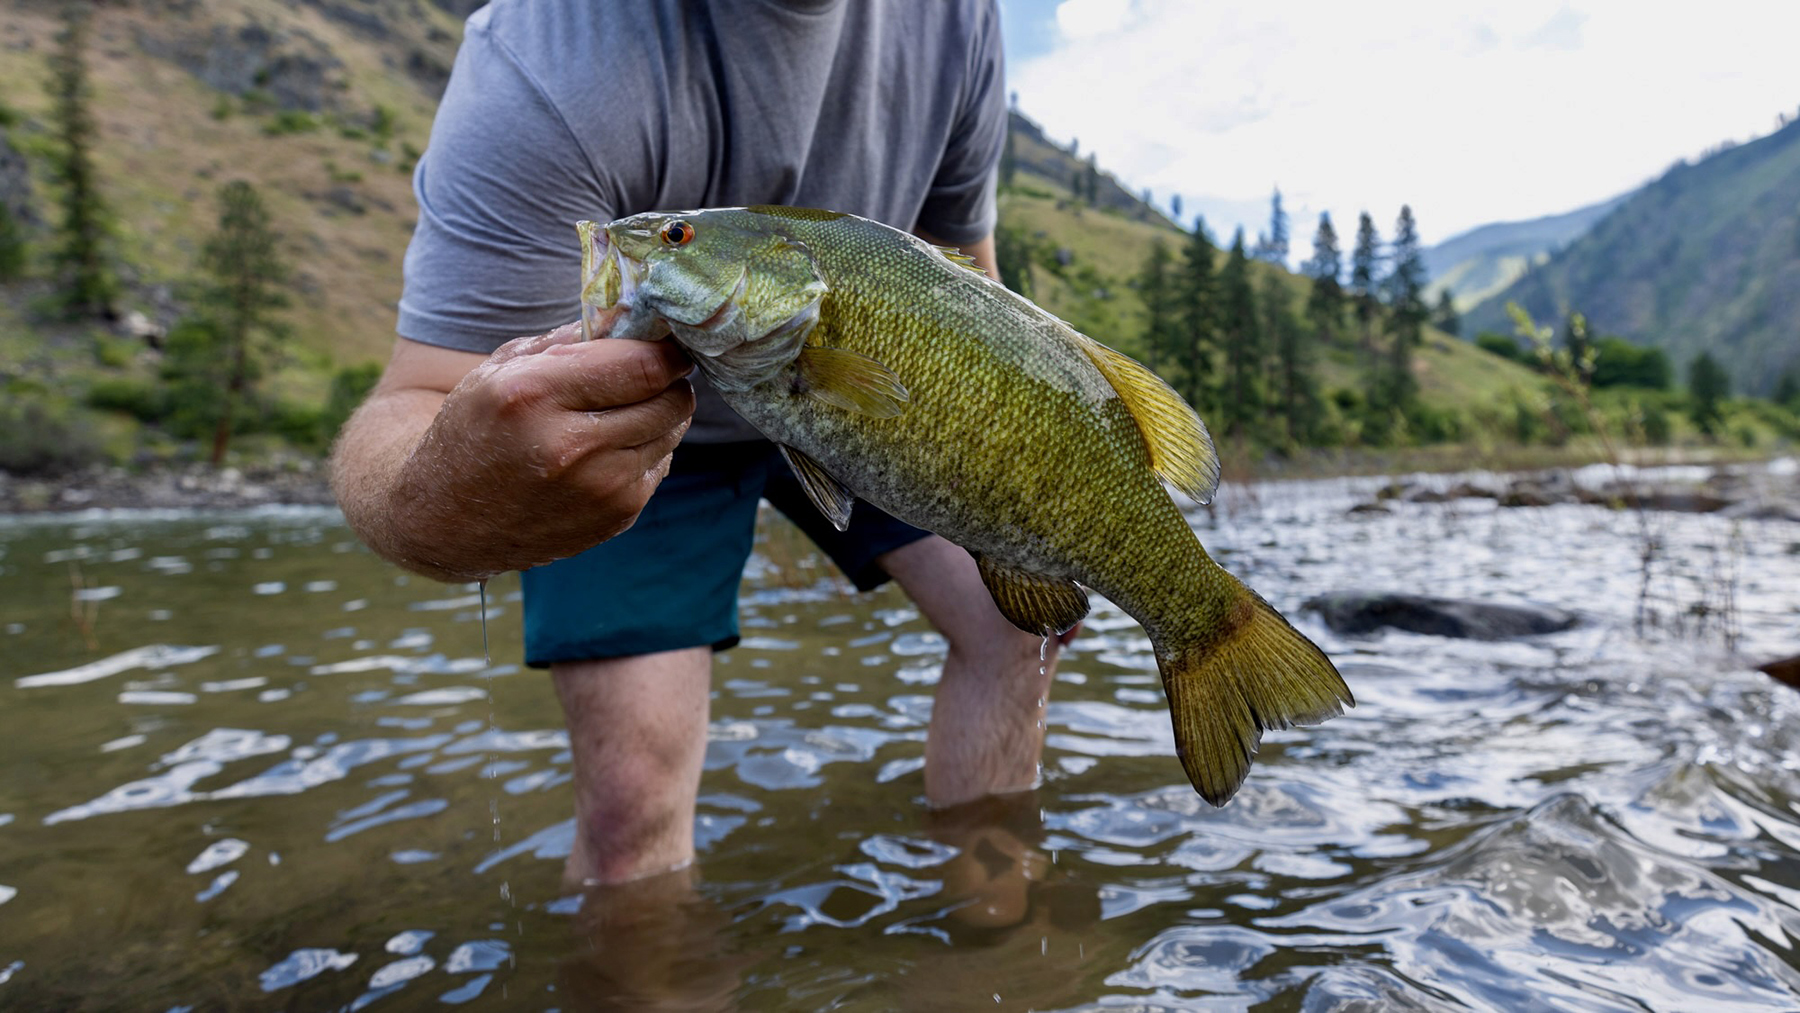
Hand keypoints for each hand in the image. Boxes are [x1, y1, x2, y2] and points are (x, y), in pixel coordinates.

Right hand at [393, 322, 693, 579]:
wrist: (449, 517)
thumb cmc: (477, 427)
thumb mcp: (502, 368)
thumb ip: (569, 340)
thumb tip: (636, 320)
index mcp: (535, 395)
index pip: (643, 365)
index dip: (666, 350)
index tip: (665, 343)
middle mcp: (571, 447)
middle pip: (671, 400)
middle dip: (668, 380)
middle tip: (648, 374)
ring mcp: (599, 489)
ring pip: (673, 432)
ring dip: (659, 414)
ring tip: (619, 410)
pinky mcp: (617, 516)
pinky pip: (660, 465)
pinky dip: (645, 449)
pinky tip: (606, 449)